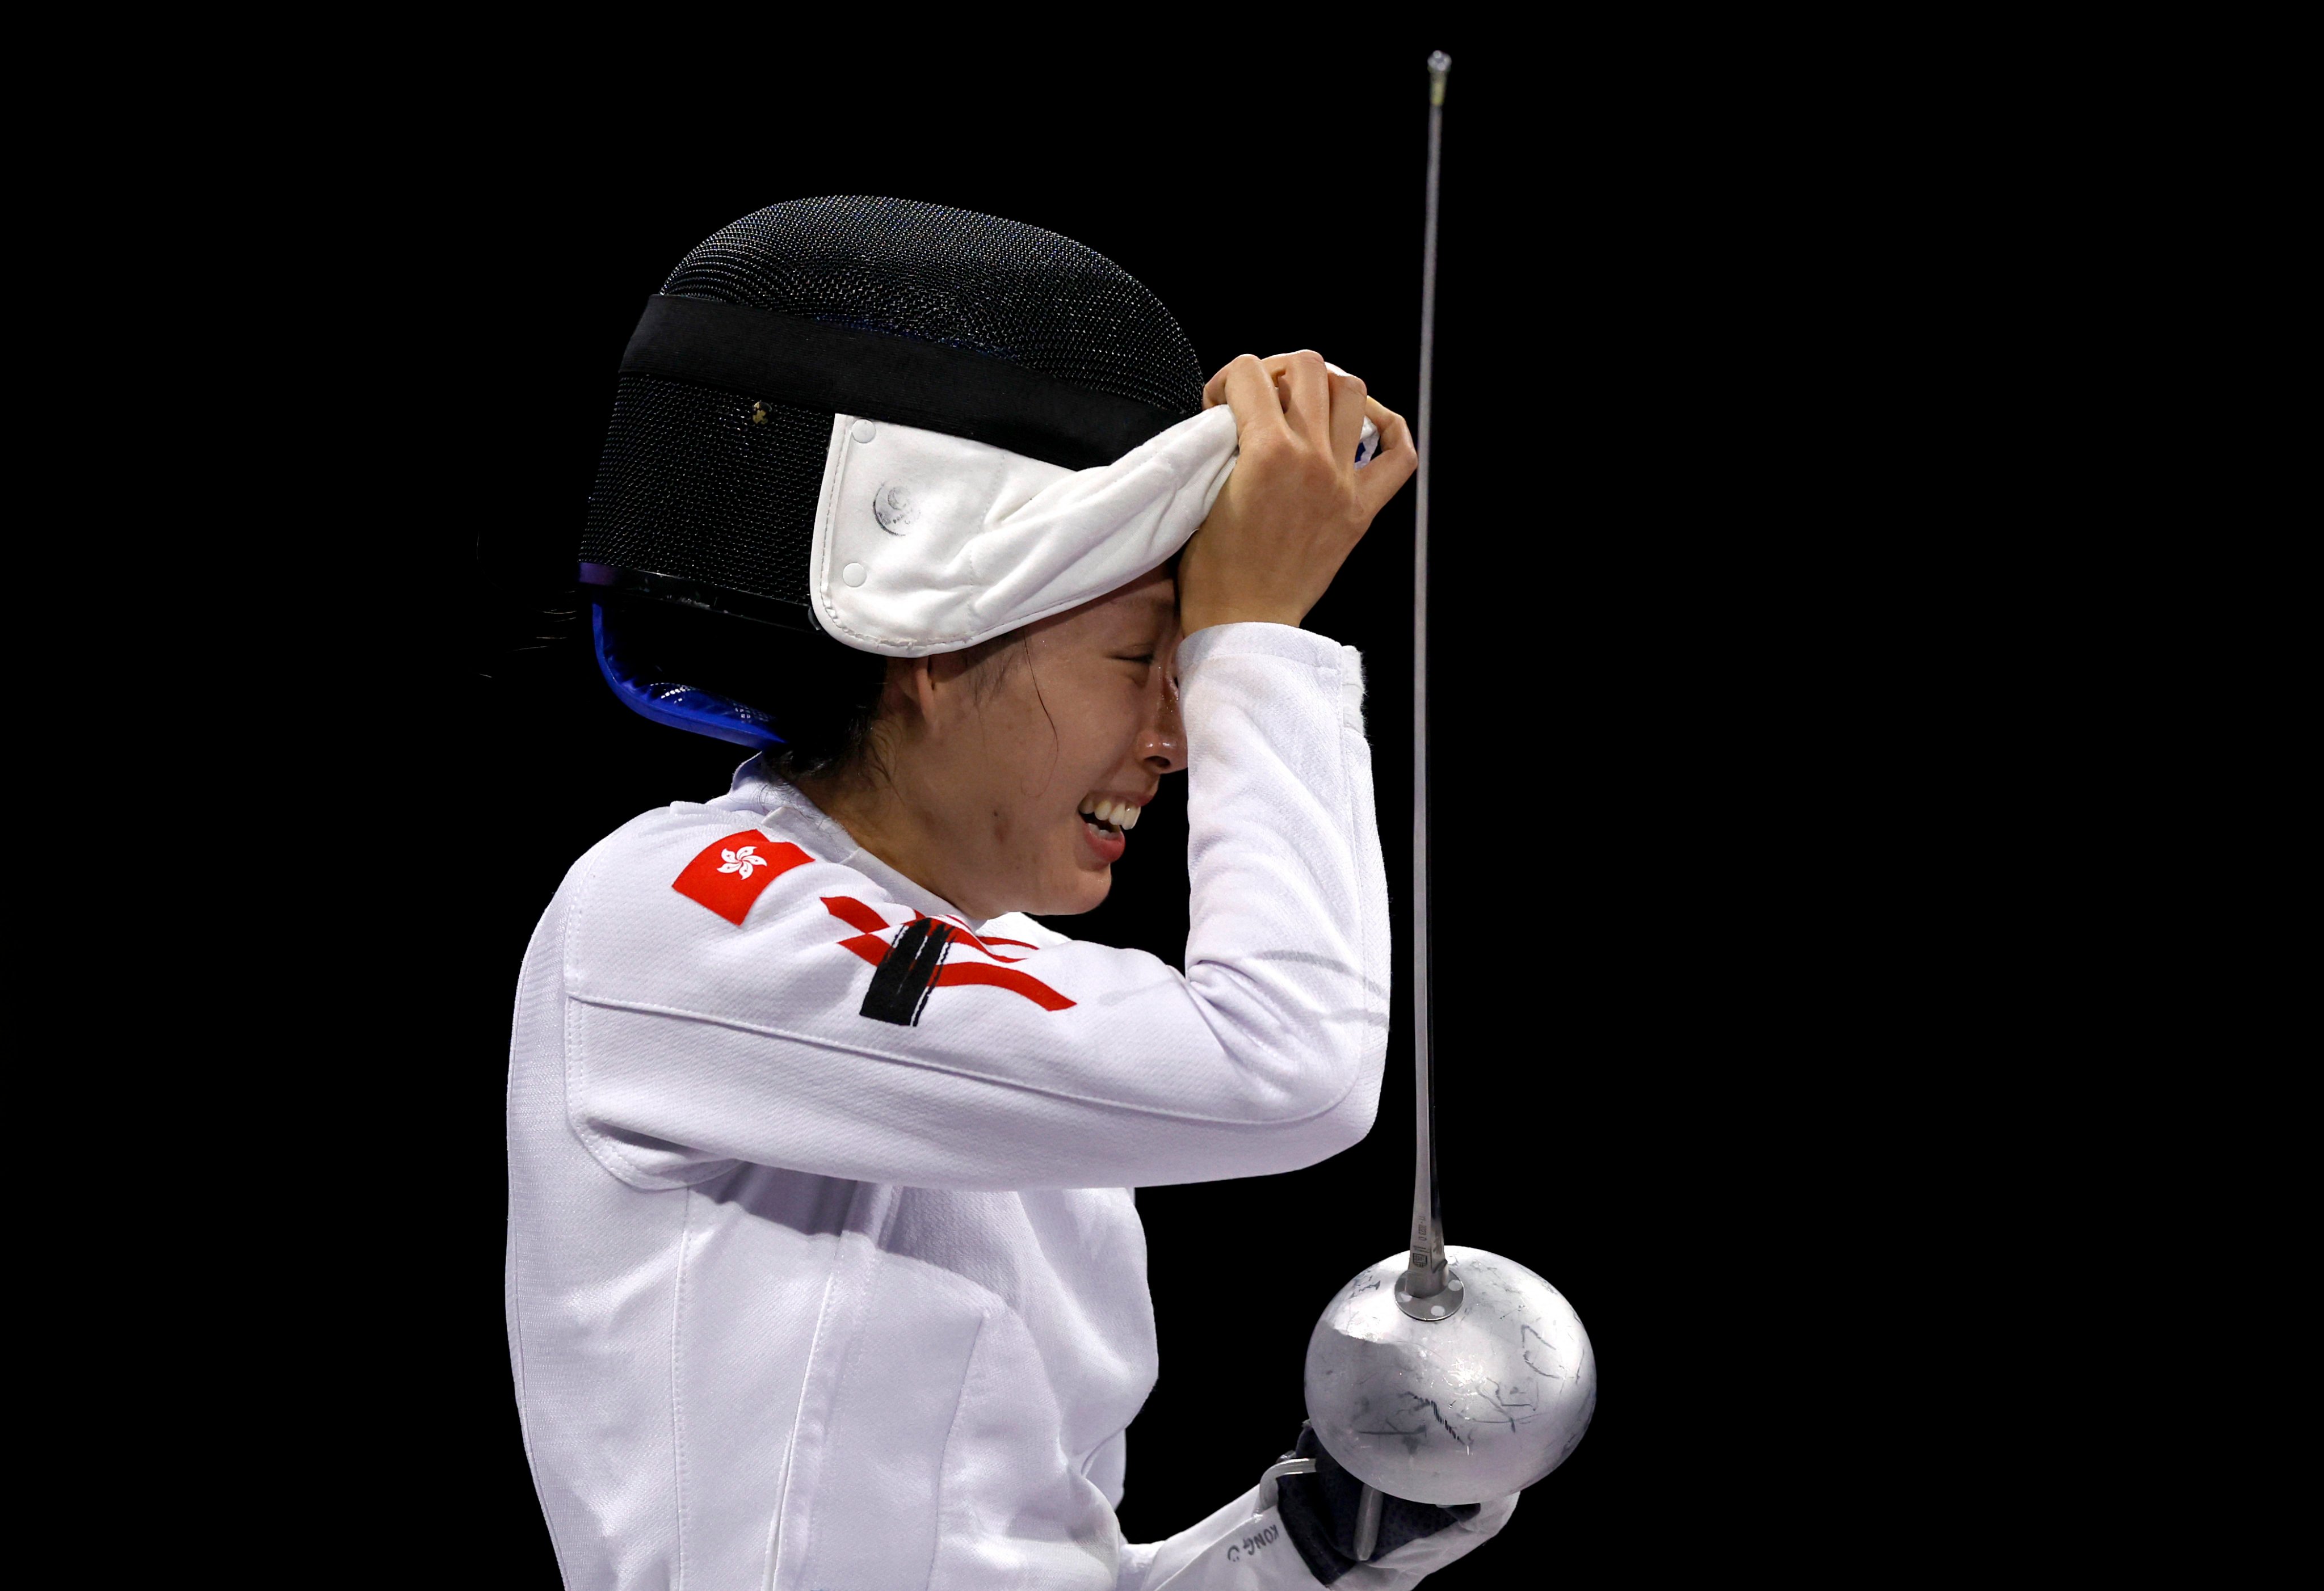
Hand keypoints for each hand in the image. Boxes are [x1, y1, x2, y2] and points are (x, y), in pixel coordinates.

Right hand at [1176, 350, 1415, 633]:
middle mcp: (1312, 458)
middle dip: (1276, 370)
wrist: (1244, 623)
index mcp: (1265, 452)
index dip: (1225, 380)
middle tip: (1260, 397)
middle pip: (1307, 366)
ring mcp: (1343, 481)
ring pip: (1352, 392)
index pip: (1248, 372)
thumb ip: (1222, 444)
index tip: (1217, 406)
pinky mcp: (1362, 509)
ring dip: (1325, 387)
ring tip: (1303, 406)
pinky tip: (1363, 425)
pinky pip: (1398, 454)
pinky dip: (1386, 428)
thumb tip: (1237, 415)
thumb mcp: (1201, 493)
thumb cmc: (1212, 570)